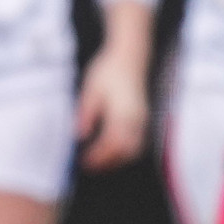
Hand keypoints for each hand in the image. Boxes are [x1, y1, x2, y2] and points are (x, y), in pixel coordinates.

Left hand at [75, 44, 148, 168]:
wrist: (131, 57)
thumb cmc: (109, 70)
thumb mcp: (91, 88)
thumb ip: (87, 112)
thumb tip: (80, 135)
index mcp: (122, 111)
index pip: (112, 141)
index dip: (99, 155)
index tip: (83, 161)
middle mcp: (136, 118)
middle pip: (126, 150)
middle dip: (108, 162)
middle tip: (89, 166)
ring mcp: (142, 120)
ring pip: (135, 150)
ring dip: (118, 160)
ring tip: (99, 163)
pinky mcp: (143, 119)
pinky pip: (138, 143)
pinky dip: (125, 152)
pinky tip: (111, 153)